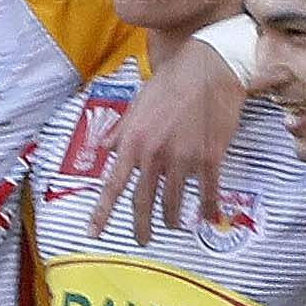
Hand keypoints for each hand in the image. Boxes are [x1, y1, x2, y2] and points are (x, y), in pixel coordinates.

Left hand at [89, 38, 244, 245]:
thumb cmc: (173, 81)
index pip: (113, 185)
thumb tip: (104, 149)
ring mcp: (183, 158)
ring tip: (172, 225)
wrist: (211, 66)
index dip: (103, 212)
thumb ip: (121, 130)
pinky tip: (209, 217)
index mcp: (134, 141)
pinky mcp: (210, 157)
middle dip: (141, 225)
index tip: (94, 233)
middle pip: (143, 201)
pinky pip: (207, 191)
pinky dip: (208, 207)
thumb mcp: (138, 102)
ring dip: (172, 218)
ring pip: (173, 200)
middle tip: (142, 239)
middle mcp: (155, 154)